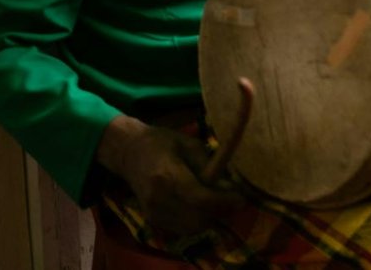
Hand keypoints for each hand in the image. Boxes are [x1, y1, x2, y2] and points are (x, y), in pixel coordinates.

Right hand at [96, 116, 242, 235]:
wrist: (129, 152)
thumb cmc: (163, 142)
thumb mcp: (190, 145)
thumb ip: (210, 166)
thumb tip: (230, 186)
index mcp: (167, 176)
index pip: (201, 198)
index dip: (225, 201)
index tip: (242, 199)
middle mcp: (158, 199)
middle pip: (198, 218)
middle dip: (220, 212)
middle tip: (233, 200)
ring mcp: (152, 212)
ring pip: (191, 227)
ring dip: (210, 218)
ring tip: (219, 201)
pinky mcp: (152, 220)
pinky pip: (182, 228)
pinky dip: (197, 221)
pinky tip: (202, 206)